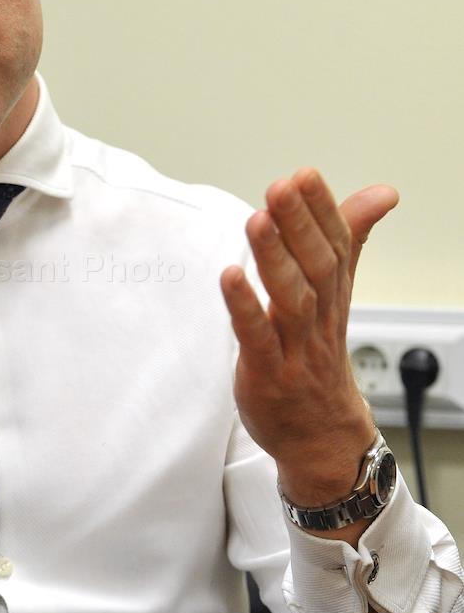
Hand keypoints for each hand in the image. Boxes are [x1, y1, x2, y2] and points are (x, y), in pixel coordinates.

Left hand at [220, 168, 397, 511]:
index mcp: (334, 294)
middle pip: (316, 266)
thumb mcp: (337, 293)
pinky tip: (229, 278)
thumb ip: (351, 238)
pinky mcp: (268, 373)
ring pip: (292, 300)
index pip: (335, 246)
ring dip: (274, 258)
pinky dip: (244, 309)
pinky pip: (258, 339)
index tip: (306, 175)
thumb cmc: (319, 356)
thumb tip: (383, 192)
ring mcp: (295, 347)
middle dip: (300, 225)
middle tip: (283, 186)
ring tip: (258, 220)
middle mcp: (319, 317)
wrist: (321, 436)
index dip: (322, 210)